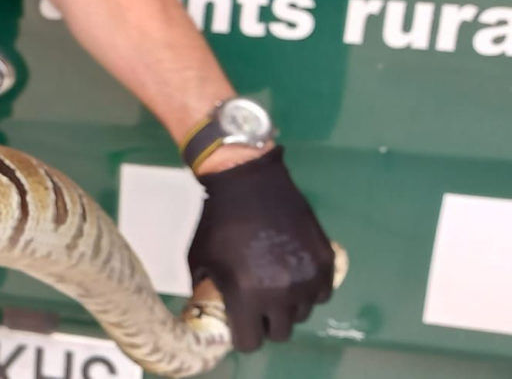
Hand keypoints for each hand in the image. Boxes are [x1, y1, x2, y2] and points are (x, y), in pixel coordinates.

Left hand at [186, 146, 334, 351]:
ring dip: (289, 306)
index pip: (251, 342)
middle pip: (280, 332)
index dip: (244, 335)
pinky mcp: (325, 261)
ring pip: (303, 313)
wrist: (247, 181)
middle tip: (258, 305)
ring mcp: (307, 277)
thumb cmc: (216, 220)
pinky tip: (294, 273)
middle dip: (267, 323)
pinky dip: (309, 289)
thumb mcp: (199, 259)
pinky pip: (322, 292)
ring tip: (275, 284)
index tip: (241, 323)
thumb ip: (205, 291)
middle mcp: (281, 293)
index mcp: (246, 295)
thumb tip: (205, 311)